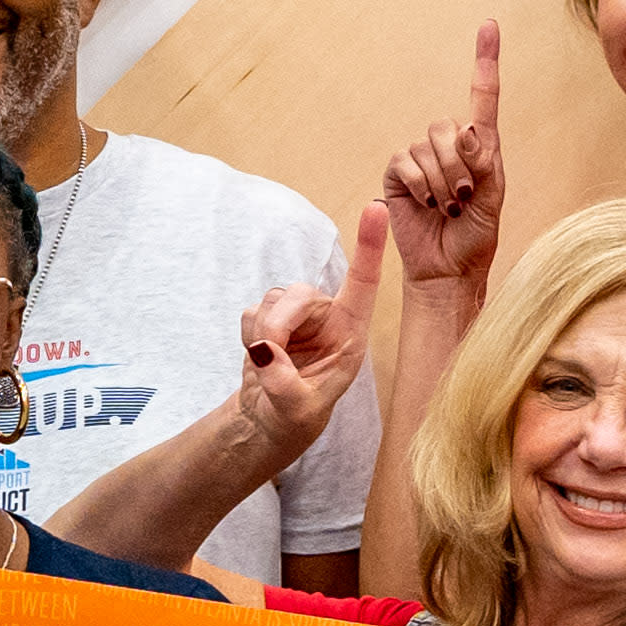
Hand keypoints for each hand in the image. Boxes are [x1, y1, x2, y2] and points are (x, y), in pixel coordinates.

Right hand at [229, 206, 385, 471]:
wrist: (272, 418)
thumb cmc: (297, 415)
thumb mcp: (297, 410)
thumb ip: (284, 383)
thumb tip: (265, 351)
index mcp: (351, 334)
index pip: (364, 284)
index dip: (370, 246)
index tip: (377, 207)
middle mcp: (329, 316)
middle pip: (300, 294)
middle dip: (278, 324)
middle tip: (268, 357)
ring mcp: (299, 313)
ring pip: (273, 298)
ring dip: (262, 332)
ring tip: (270, 364)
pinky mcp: (271, 314)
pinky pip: (252, 310)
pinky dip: (249, 334)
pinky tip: (260, 356)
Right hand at [374, 16, 507, 298]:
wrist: (448, 269)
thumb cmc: (476, 236)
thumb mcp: (493, 198)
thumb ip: (484, 162)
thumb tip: (466, 130)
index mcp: (480, 146)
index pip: (483, 97)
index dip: (485, 61)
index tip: (489, 25)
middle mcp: (448, 146)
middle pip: (447, 127)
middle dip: (458, 166)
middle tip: (463, 197)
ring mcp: (420, 159)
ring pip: (427, 148)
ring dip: (441, 181)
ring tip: (448, 207)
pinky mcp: (397, 174)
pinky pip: (405, 163)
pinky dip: (419, 186)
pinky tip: (426, 204)